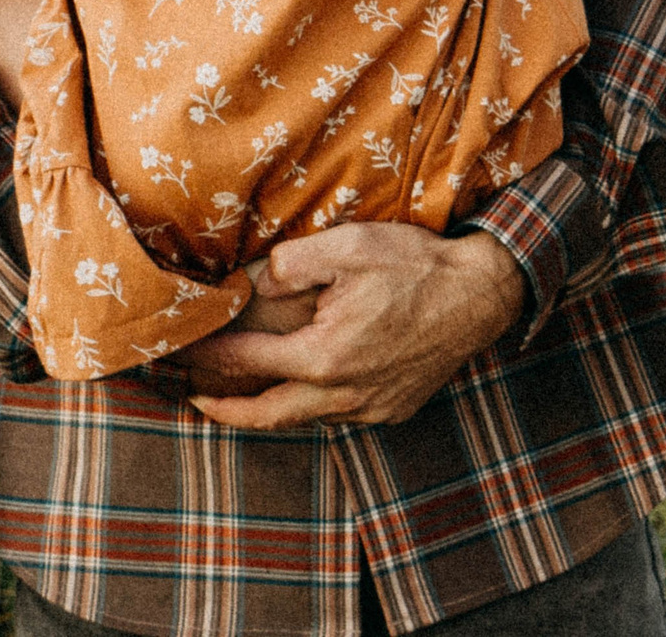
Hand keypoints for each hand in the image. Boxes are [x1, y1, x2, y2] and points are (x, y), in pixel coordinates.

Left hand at [173, 224, 524, 429]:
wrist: (481, 294)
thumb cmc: (416, 266)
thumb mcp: (349, 245)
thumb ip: (293, 264)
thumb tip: (258, 286)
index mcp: (324, 356)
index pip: (247, 363)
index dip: (209, 357)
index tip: (184, 351)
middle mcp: (343, 394)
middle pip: (267, 417)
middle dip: (225, 412)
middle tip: (195, 400)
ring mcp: (371, 407)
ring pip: (305, 420)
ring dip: (270, 409)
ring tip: (246, 392)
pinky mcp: (394, 409)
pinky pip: (340, 415)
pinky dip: (313, 406)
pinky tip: (308, 385)